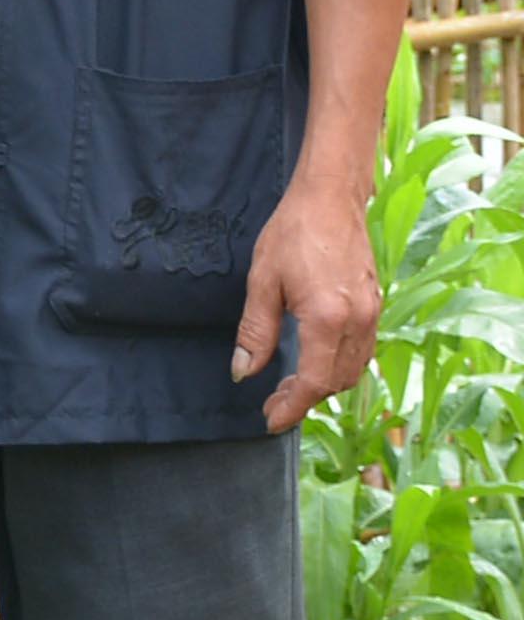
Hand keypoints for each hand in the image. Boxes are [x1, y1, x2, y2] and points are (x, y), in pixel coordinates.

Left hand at [234, 174, 380, 431]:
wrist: (330, 199)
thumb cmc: (292, 233)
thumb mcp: (262, 281)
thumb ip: (256, 331)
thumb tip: (244, 372)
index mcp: (328, 319)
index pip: (315, 382)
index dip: (293, 407)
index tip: (271, 421)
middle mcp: (358, 322)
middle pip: (336, 382)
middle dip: (305, 399)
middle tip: (272, 403)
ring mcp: (372, 314)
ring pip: (353, 370)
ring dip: (324, 385)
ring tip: (290, 388)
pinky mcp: (375, 306)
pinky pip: (361, 351)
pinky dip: (339, 366)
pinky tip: (314, 361)